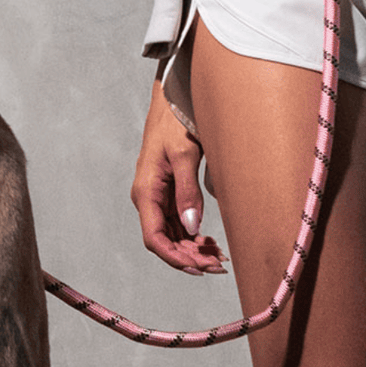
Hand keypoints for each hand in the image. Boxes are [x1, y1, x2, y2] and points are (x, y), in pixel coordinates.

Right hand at [130, 78, 225, 273]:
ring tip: (218, 257)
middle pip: (164, 241)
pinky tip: (210, 242)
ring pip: (172, 235)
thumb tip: (192, 227)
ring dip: (193, 249)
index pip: (154, 238)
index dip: (175, 258)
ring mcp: (158, 196)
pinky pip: (178, 222)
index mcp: (146, 191)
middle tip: (218, 264)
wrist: (173, 99)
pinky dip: (193, 236)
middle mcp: (148, 197)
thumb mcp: (184, 154)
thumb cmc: (175, 121)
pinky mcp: (169, 192)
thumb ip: (187, 191)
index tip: (199, 267)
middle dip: (189, 258)